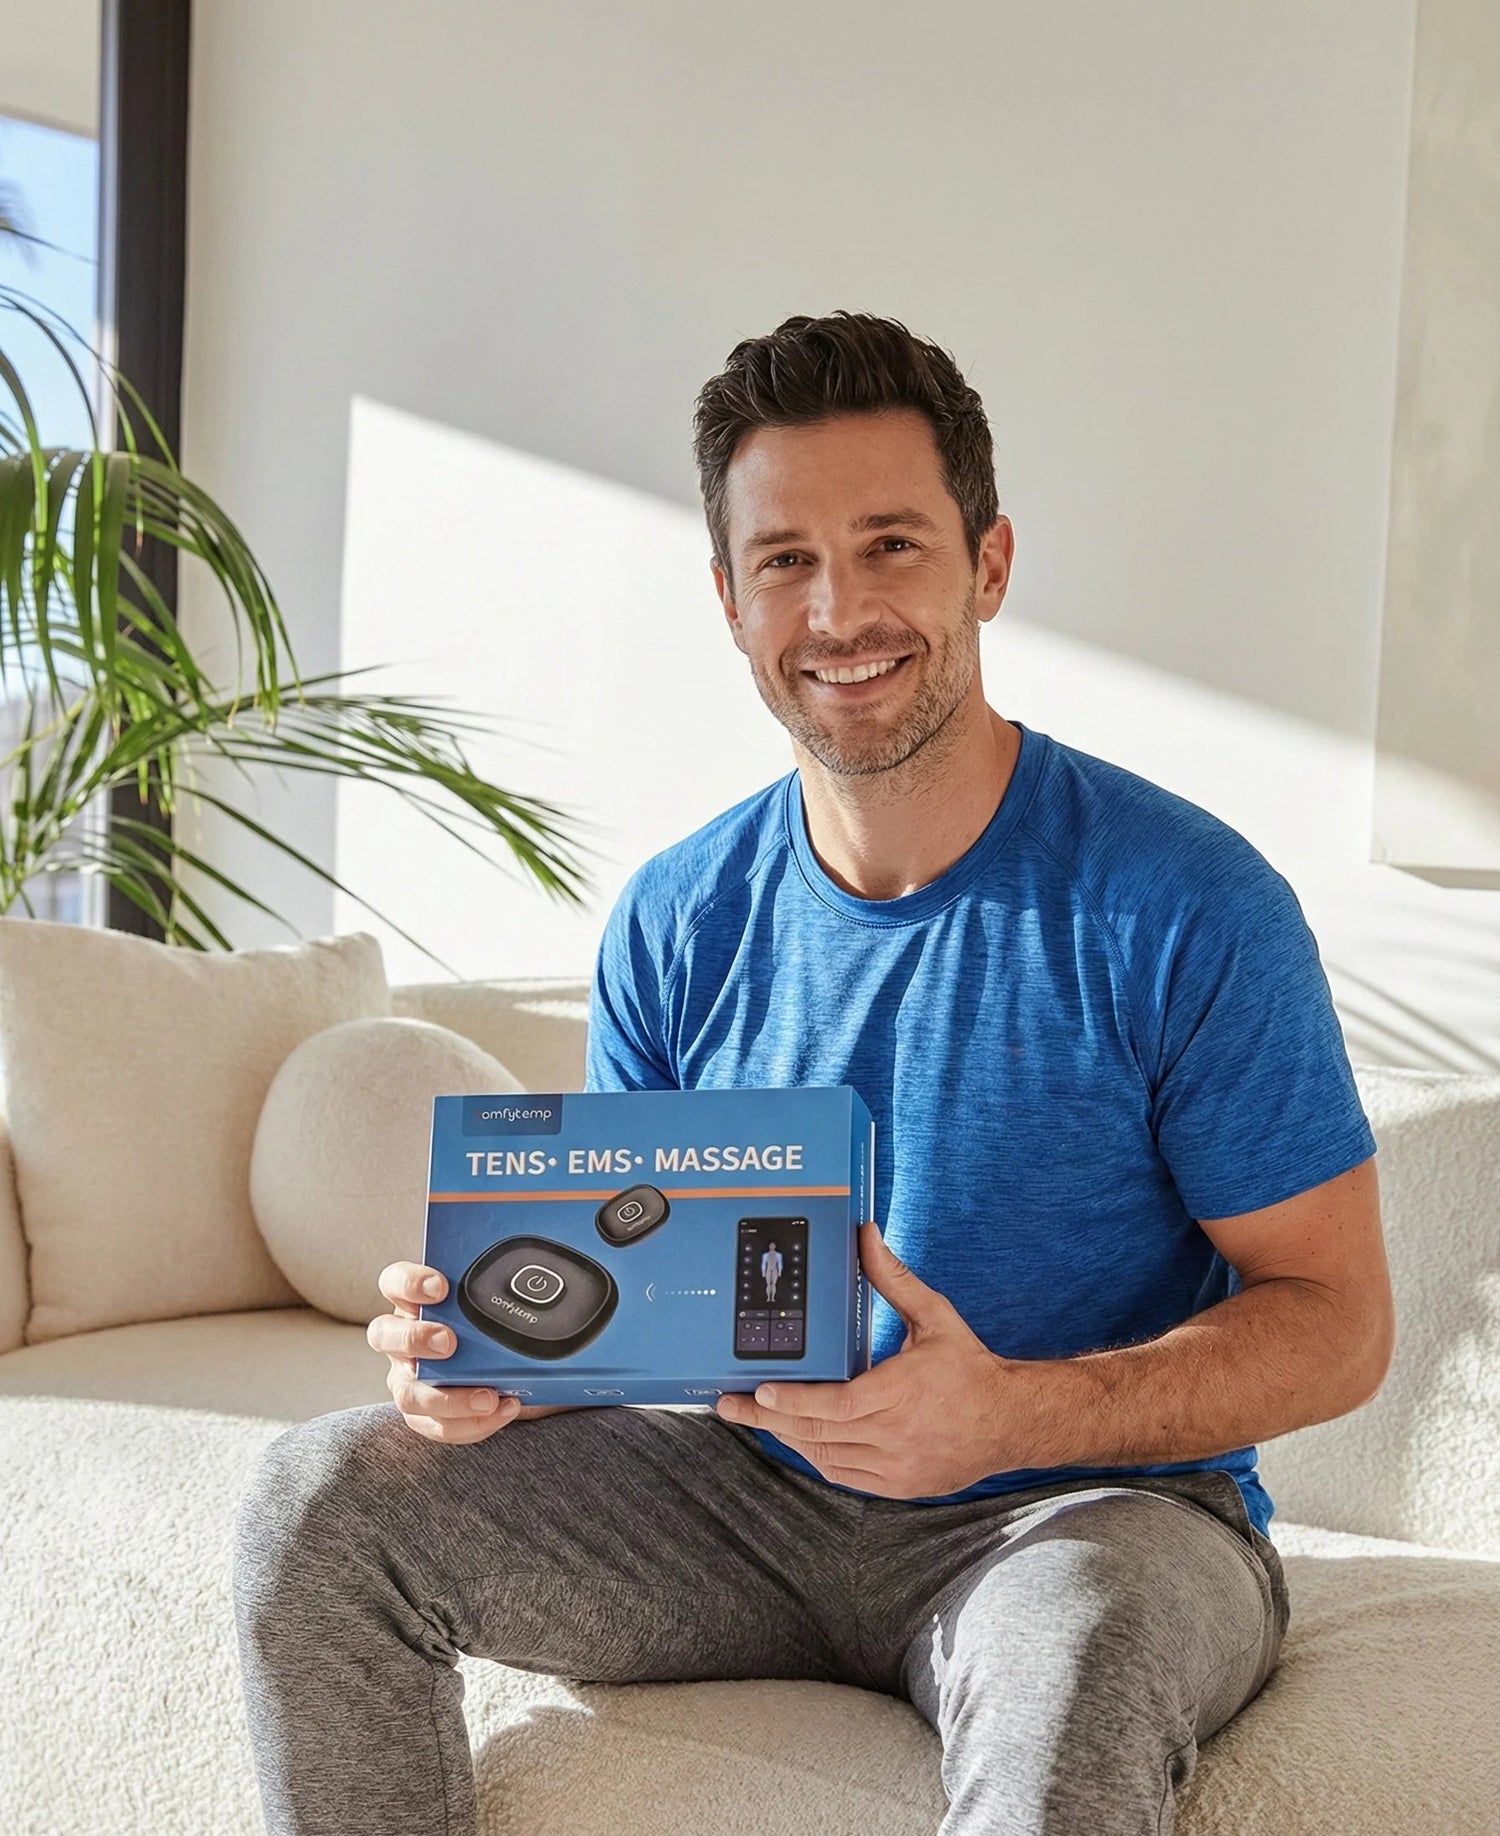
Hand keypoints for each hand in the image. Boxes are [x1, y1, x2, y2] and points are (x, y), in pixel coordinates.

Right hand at [369, 1262, 580, 1441]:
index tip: (441, 1287)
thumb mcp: (496, 1303)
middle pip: (384, 1336)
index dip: (410, 1282)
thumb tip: (546, 1257)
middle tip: (449, 1342)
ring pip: (407, 1393)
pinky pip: (437, 1427)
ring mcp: (409, 1379)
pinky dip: (471, 1424)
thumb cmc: (495, 1326)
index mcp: (416, 1303)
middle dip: (415, 1338)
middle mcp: (404, 1340)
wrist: (514, 1368)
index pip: (394, 1282)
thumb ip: (505, 1284)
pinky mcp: (424, 1415)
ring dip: (447, 1398)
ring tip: (487, 1396)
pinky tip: (504, 1410)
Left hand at [715, 1220, 1031, 1497]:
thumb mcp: (934, 1316)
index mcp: (902, 1392)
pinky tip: (798, 1439)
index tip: (760, 1393)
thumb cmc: (969, 1368)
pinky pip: (845, 1476)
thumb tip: (866, 1235)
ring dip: (788, 1438)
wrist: (1011, 1421)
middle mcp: (896, 1435)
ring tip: (756, 1418)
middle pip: (818, 1433)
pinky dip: (817, 1457)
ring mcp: (896, 1467)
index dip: (794, 1402)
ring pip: (826, 1457)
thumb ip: (894, 1278)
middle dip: (768, 1419)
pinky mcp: (900, 1486)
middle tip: (730, 1406)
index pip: (836, 1404)